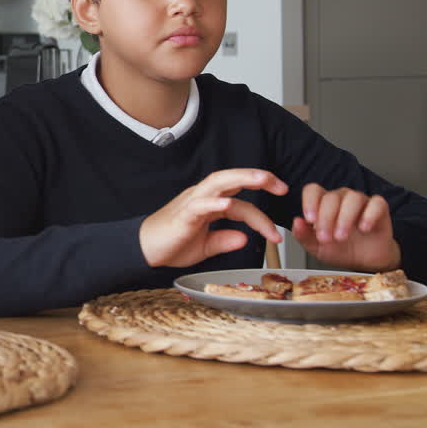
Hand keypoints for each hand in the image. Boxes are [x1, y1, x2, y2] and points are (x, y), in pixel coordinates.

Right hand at [139, 169, 287, 266]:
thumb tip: (245, 239)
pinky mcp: (183, 214)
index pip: (241, 204)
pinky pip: (200, 204)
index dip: (262, 216)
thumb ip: (225, 240)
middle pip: (232, 179)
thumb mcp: (206, 246)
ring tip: (262, 180)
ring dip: (242, 178)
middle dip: (258, 178)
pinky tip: (228, 204)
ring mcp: (192, 203)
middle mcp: (203, 198)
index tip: (277, 234)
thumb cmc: (171, 245)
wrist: (144, 250)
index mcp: (210, 204)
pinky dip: (215, 202)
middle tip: (282, 186)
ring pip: (219, 182)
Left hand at [291, 183, 399, 271]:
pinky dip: (370, 214)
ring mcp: (361, 201)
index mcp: (322, 203)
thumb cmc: (339, 250)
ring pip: (353, 198)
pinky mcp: (379, 208)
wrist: (364, 261)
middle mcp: (341, 198)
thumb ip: (303, 235)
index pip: (313, 190)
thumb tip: (296, 222)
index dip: (310, 202)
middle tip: (326, 238)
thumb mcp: (316, 248)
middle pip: (331, 197)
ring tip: (341, 236)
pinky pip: (377, 203)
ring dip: (345, 218)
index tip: (310, 220)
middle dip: (327, 218)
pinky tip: (364, 228)